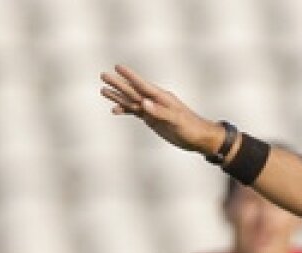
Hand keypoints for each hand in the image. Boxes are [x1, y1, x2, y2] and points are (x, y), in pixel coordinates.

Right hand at [100, 64, 219, 154]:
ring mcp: (153, 110)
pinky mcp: (152, 119)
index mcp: (162, 98)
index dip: (130, 76)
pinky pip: (136, 112)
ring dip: (118, 96)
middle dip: (118, 84)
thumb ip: (160, 112)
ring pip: (132, 101)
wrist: (199, 138)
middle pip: (133, 91)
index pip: (142, 85)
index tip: (117, 67)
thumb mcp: (177, 120)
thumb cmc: (191, 128)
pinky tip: (115, 110)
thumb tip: (144, 103)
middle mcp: (155, 101)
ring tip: (103, 90)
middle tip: (102, 75)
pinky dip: (125, 110)